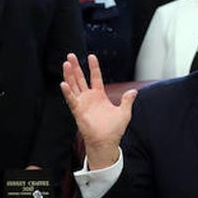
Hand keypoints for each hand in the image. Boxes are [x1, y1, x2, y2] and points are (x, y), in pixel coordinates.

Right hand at [61, 53, 134, 169]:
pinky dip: (67, 92)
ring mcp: (82, 103)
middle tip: (71, 55)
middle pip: (80, 78)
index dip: (93, 67)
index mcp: (99, 95)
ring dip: (69, 75)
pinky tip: (63, 83)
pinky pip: (71, 100)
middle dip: (76, 67)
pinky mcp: (78, 111)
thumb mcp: (124, 112)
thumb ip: (127, 100)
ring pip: (74, 86)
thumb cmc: (114, 130)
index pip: (95, 77)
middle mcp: (89, 97)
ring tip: (66, 63)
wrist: (107, 142)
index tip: (91, 56)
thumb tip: (133, 91)